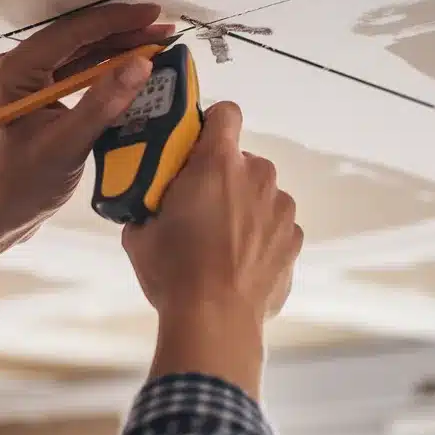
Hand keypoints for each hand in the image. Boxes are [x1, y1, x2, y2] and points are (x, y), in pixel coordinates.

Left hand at [0, 3, 172, 236]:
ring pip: (80, 54)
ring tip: (157, 44)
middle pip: (78, 39)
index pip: (72, 33)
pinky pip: (77, 73)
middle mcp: (18, 67)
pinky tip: (134, 69)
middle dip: (123, 33)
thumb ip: (103, 103)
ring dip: (118, 49)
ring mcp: (29, 81)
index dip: (116, 21)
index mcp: (15, 70)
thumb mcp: (67, 144)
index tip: (154, 15)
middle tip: (165, 30)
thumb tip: (142, 64)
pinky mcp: (40, 97)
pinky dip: (106, 70)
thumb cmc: (23, 185)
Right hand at [122, 102, 302, 397]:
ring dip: (246, 207)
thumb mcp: (139, 233)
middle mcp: (258, 176)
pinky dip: (262, 238)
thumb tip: (149, 206)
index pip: (226, 113)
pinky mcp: (295, 241)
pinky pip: (277, 227)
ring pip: (263, 194)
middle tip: (200, 208)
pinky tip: (241, 264)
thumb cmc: (174, 270)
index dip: (212, 125)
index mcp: (217, 163)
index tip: (197, 147)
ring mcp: (282, 209)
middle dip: (224, 177)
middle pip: (243, 160)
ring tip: (223, 243)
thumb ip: (148, 205)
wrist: (215, 320)